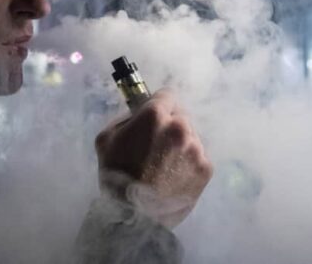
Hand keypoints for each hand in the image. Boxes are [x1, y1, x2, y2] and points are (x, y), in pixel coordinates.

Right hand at [94, 89, 212, 227]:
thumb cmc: (115, 175)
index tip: (153, 117)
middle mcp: (180, 126)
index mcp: (155, 115)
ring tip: (164, 167)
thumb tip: (139, 114)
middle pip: (180, 116)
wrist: (134, 216)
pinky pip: (197, 158)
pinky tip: (174, 178)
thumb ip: (126, 119)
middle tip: (156, 146)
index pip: (166, 94)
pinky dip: (188, 164)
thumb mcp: (106, 139)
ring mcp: (196, 148)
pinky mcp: (206, 169)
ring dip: (180, 145)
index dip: (158, 105)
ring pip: (190, 137)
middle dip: (169, 126)